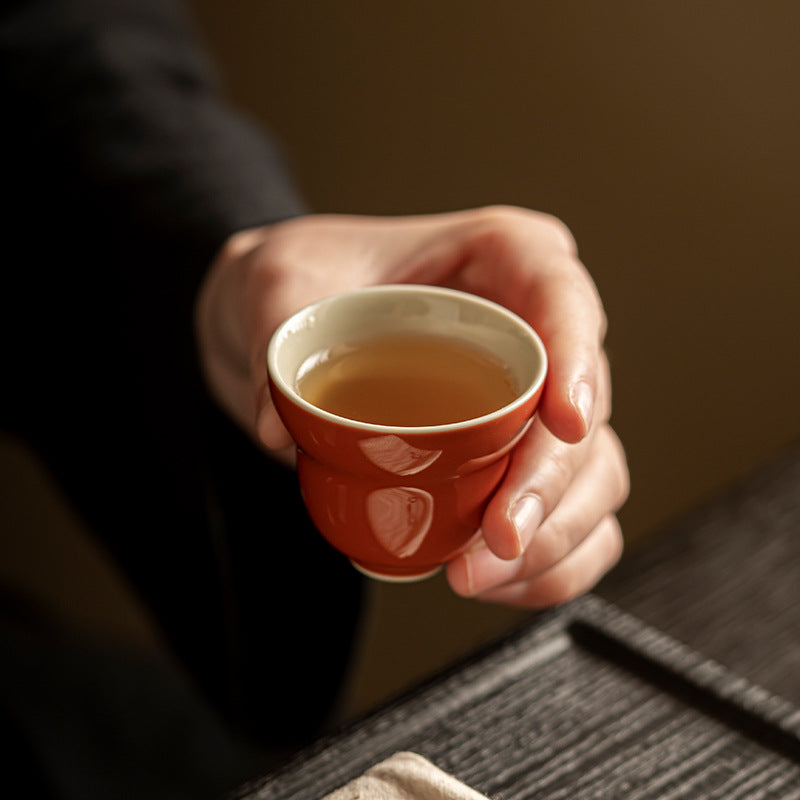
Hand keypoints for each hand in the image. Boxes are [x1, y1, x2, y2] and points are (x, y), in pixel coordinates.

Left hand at [195, 206, 627, 606]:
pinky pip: (568, 520)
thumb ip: (274, 334)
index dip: (579, 367)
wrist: (295, 329)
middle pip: (584, 412)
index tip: (563, 426)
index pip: (564, 301)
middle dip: (550, 487)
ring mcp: (533, 403)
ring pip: (590, 478)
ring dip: (552, 540)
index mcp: (504, 258)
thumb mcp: (278, 280)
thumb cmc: (312, 285)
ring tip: (474, 574)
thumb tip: (284, 431)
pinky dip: (550, 565)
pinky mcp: (517, 459)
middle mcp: (535, 332)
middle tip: (495, 539)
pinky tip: (499, 584)